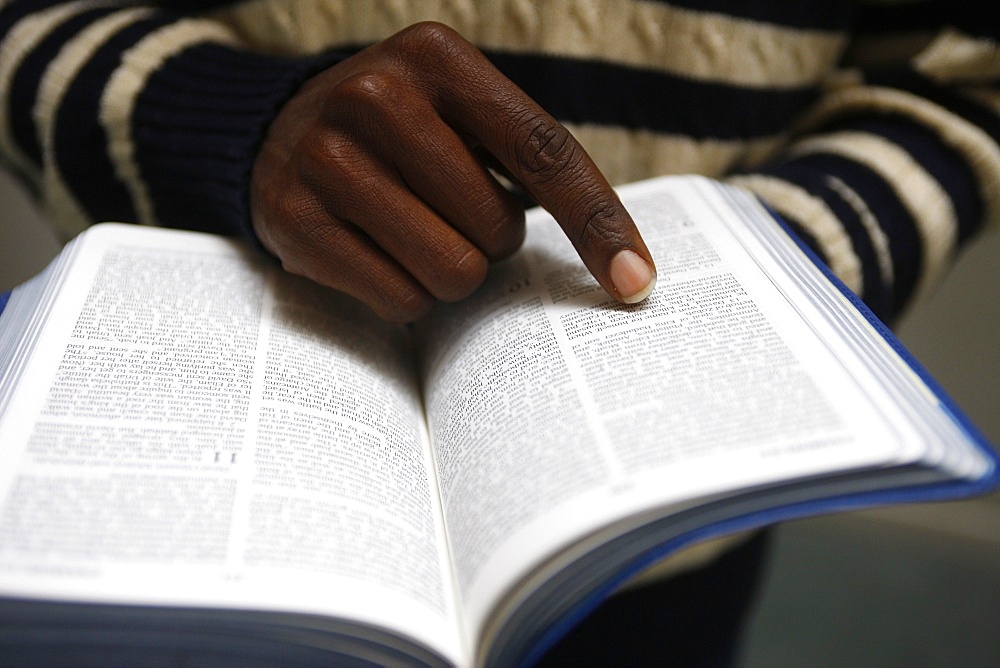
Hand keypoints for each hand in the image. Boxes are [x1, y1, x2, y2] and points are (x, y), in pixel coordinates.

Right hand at [250, 22, 654, 321]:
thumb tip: (624, 263)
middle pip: (497, 229)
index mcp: (437, 58)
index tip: (637, 280)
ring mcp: (326, 158)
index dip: (598, 222)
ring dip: (452, 274)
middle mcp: (375, 96)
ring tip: (415, 233)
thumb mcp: (461, 111)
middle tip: (450, 213)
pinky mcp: (293, 218)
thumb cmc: (402, 133)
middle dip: (490, 240)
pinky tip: (378, 254)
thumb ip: (530, 159)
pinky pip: (400, 300)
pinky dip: (408, 296)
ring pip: (451, 272)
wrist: (278, 131)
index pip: (544, 151)